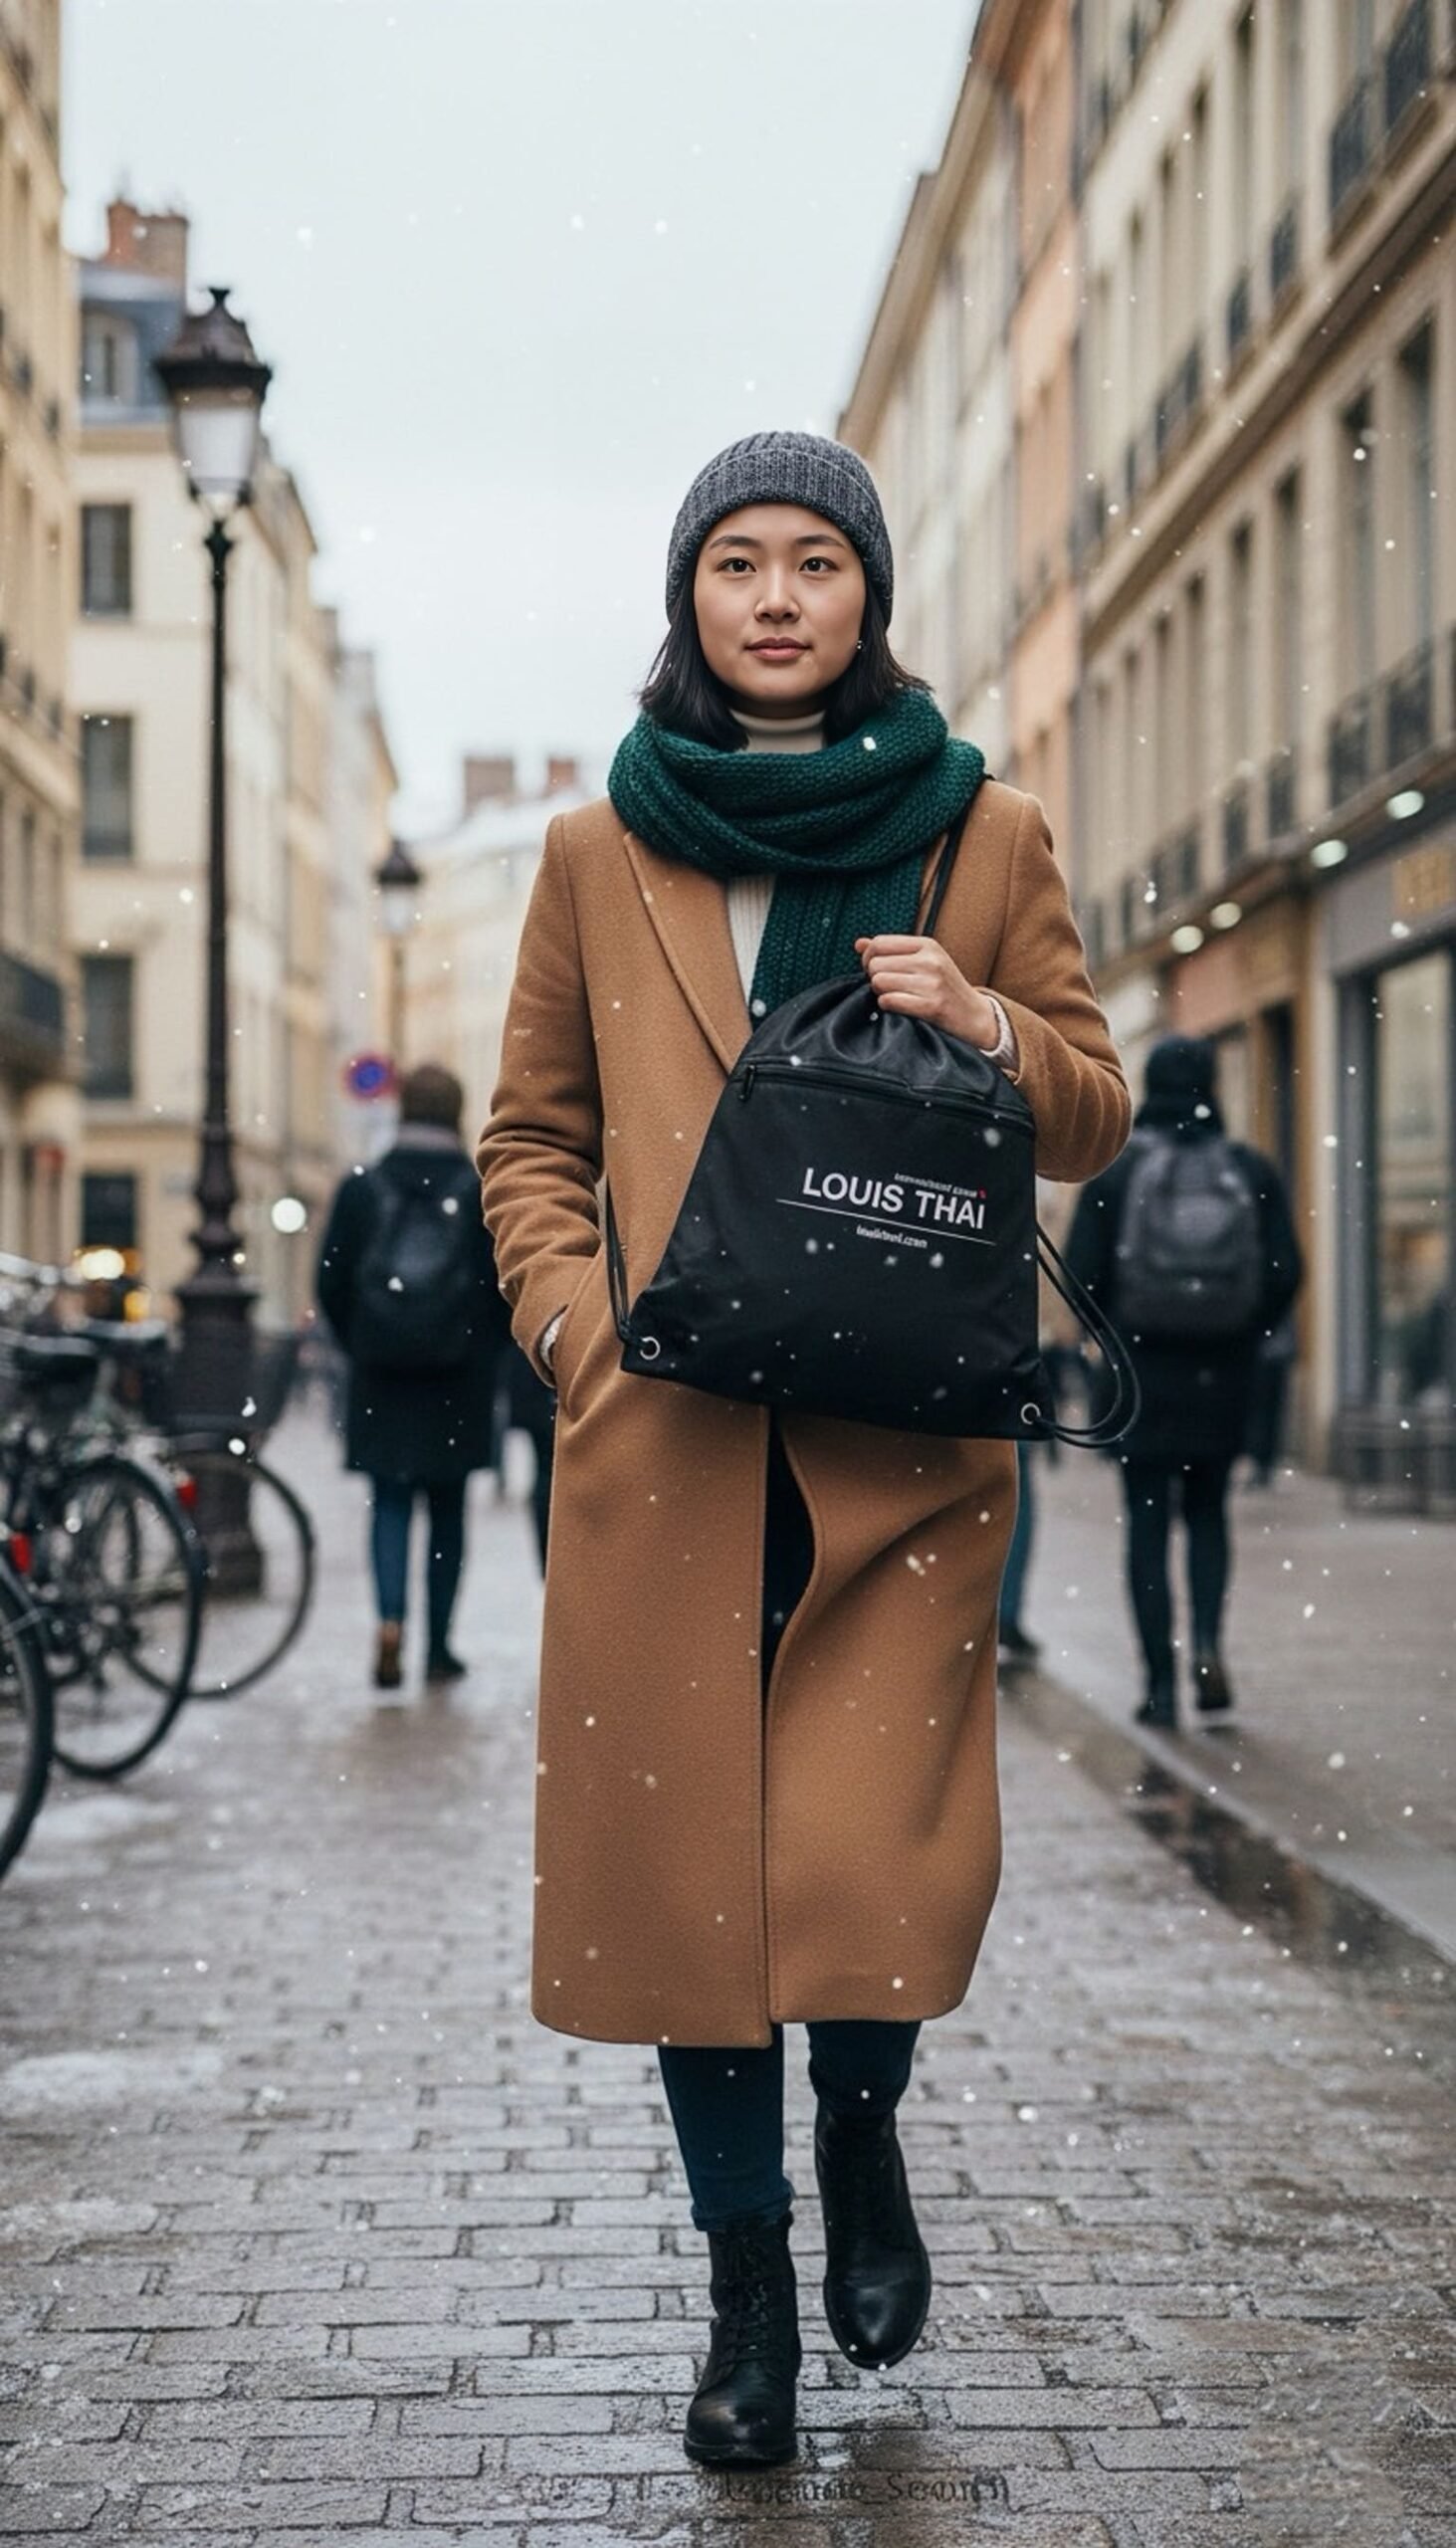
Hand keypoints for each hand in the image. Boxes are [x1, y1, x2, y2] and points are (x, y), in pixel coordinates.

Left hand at [855, 934, 1000, 1048]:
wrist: (974, 1016)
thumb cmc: (944, 988)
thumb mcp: (924, 962)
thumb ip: (891, 951)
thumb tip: (859, 944)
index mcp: (927, 945)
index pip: (879, 943)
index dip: (868, 958)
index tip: (874, 970)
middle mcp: (930, 960)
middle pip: (875, 964)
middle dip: (874, 978)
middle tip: (888, 987)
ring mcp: (932, 983)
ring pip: (879, 982)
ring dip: (881, 993)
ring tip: (896, 997)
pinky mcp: (932, 1006)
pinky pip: (889, 1001)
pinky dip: (888, 1006)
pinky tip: (900, 1007)